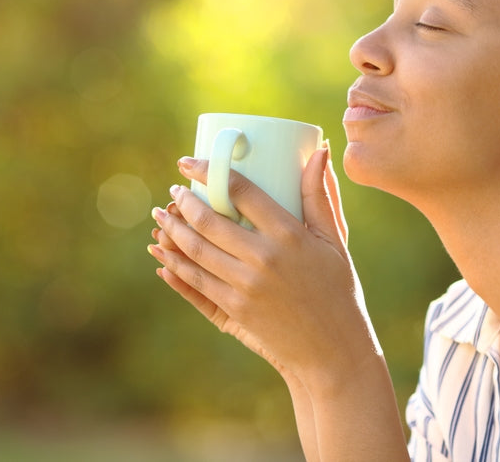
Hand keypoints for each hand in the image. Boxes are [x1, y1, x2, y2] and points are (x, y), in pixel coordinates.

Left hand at [148, 146, 377, 393]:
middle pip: (209, 220)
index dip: (210, 172)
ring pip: (196, 251)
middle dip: (183, 202)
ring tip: (161, 215)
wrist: (333, 351)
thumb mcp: (334, 240)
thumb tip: (319, 149)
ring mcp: (245, 287)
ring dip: (172, 230)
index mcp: (289, 235)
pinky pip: (195, 282)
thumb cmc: (338, 289)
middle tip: (174, 190)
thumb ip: (320, 195)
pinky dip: (175, 265)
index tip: (189, 163)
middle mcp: (263, 259)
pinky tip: (163, 253)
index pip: (241, 192)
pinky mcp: (234, 310)